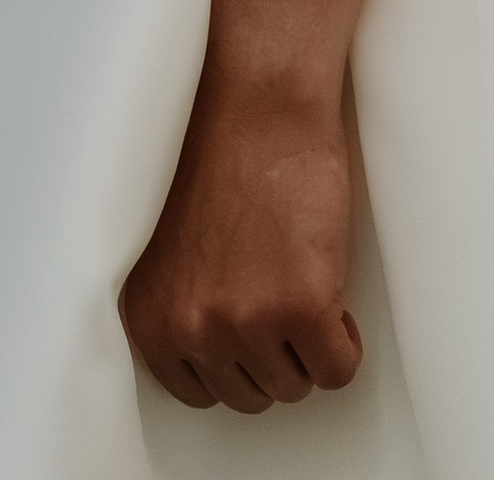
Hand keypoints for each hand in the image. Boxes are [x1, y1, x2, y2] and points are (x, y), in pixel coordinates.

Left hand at [120, 74, 363, 415]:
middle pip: (250, 393)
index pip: (198, 389)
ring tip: (300, 280)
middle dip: (272, 352)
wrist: (258, 100)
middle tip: (279, 293)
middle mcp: (190, 328)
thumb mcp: (172, 249)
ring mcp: (245, 322)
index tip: (247, 323)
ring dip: (307, 345)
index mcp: (150, 316)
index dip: (233, 356)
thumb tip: (216, 358)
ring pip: (295, 386)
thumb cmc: (217, 153)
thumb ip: (182, 307)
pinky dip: (344, 343)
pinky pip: (338, 369)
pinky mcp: (302, 308)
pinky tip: (332, 293)